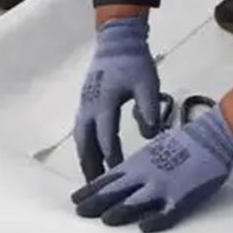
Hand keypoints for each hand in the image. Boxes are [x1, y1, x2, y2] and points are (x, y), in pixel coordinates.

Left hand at [71, 105, 232, 232]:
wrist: (214, 137)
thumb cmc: (184, 142)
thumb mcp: (155, 150)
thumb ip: (138, 165)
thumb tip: (120, 177)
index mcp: (140, 162)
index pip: (109, 178)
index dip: (91, 190)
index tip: (75, 199)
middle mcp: (147, 175)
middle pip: (116, 191)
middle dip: (96, 202)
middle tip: (79, 213)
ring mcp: (164, 187)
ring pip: (136, 202)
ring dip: (119, 211)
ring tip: (105, 220)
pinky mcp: (183, 198)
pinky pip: (167, 213)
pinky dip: (155, 221)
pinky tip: (144, 228)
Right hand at [74, 17, 159, 180]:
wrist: (117, 42)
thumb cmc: (135, 63)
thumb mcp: (148, 83)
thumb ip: (149, 108)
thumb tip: (151, 134)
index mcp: (104, 102)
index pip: (105, 136)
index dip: (110, 156)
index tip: (117, 175)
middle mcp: (89, 107)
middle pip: (85, 143)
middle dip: (90, 166)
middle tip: (96, 189)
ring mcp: (84, 105)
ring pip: (80, 138)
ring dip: (85, 159)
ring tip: (92, 180)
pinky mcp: (86, 103)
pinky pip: (82, 130)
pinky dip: (85, 147)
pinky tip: (92, 157)